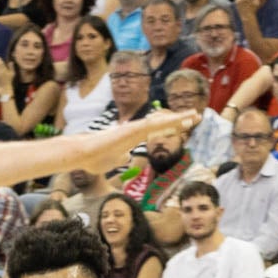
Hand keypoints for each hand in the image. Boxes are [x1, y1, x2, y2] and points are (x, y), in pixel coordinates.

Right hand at [72, 111, 198, 174]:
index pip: (155, 130)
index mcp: (132, 137)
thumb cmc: (93, 159)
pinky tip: (180, 121)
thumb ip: (121, 157)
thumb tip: (127, 156)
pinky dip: (168, 122)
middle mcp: (134, 130)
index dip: (170, 127)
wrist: (81, 154)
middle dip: (179, 119)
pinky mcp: (131, 130)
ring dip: (178, 119)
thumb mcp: (112, 161)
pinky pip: (154, 125)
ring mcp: (133, 129)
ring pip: (160, 122)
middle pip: (161, 123)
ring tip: (195, 116)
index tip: (183, 126)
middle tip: (196, 116)